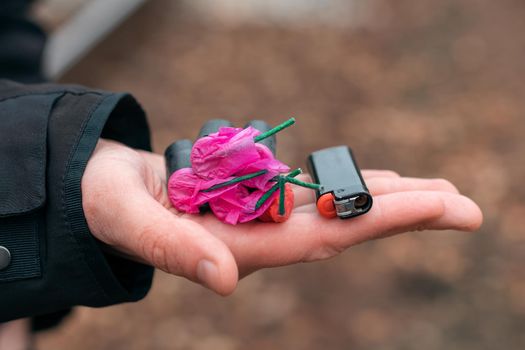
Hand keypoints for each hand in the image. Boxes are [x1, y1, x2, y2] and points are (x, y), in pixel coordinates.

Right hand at [82, 140, 481, 294]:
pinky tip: (373, 182)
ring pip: (331, 207)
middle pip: (344, 226)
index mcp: (237, 248)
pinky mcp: (250, 195)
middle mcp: (258, 235)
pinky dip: (342, 184)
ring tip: (435, 191)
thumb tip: (226, 280)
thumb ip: (172, 249)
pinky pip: (308, 190)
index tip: (441, 206)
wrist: (103, 192)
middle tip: (467, 206)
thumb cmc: (107, 204)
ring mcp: (257, 215)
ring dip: (383, 199)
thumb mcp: (129, 221)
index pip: (324, 237)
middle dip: (405, 215)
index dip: (383, 220)